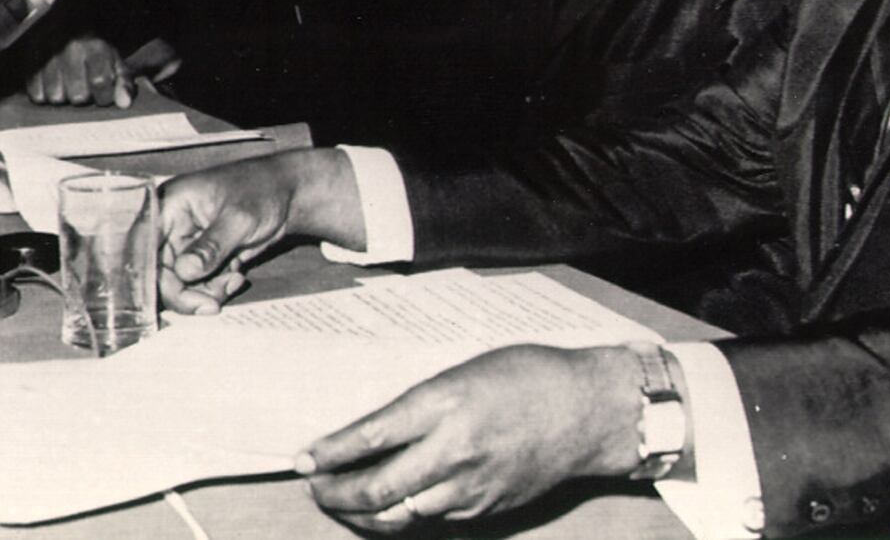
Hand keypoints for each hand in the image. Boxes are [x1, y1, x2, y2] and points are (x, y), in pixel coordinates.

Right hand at [26, 36, 130, 107]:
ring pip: (56, 98)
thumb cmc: (94, 50)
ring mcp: (47, 55)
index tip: (103, 93)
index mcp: (95, 47)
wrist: (67, 25)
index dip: (104, 96)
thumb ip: (123, 84)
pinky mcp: (29, 62)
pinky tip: (52, 84)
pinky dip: (44, 95)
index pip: (101, 83)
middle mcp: (71, 49)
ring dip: (63, 97)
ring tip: (67, 85)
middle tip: (83, 86)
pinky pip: (37, 95)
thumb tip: (123, 104)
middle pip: (77, 96)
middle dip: (83, 97)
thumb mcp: (115, 62)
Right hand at [159, 150, 365, 314]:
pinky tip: (237, 277)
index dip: (150, 275)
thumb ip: (210, 246)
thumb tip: (184, 272)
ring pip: (179, 284)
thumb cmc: (262, 191)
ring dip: (204, 292)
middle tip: (210, 306)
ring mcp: (186, 243)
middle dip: (184, 293)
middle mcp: (171, 226)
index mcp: (169, 205)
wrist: (290, 194)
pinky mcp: (203, 258)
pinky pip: (198, 285)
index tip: (173, 296)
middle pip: (159, 272)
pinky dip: (215, 288)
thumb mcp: (238, 218)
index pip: (144, 246)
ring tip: (233, 281)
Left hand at [297, 345, 640, 530]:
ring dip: (363, 512)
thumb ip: (422, 403)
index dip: (330, 452)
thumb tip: (376, 429)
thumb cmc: (528, 375)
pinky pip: (432, 518)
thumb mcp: (464, 372)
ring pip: (400, 513)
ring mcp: (470, 485)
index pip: (371, 435)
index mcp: (444, 402)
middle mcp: (453, 449)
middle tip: (314, 486)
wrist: (588, 411)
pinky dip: (403, 515)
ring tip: (342, 501)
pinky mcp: (485, 508)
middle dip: (336, 493)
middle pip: (377, 487)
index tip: (302, 458)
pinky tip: (389, 507)